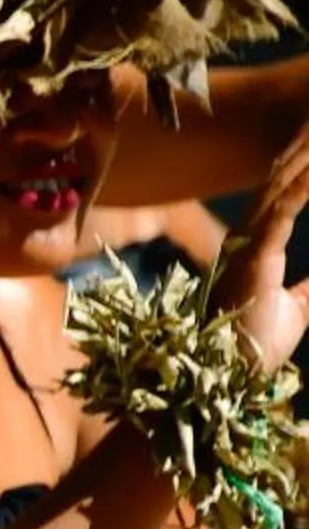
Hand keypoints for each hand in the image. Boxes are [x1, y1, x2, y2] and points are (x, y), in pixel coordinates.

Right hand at [221, 127, 308, 369]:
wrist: (227, 375)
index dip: (302, 169)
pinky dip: (303, 185)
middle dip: (304, 152)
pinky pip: (284, 208)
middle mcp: (247, 238)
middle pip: (282, 181)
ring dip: (306, 160)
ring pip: (283, 187)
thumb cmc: (251, 349)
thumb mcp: (294, 311)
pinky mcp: (255, 254)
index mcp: (254, 248)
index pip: (283, 197)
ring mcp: (248, 244)